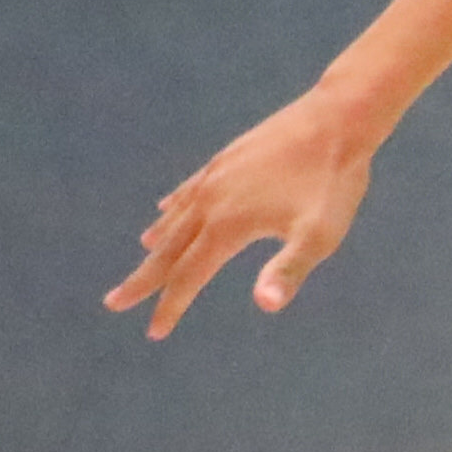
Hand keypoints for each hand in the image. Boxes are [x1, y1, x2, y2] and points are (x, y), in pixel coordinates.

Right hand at [108, 90, 378, 336]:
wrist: (337, 118)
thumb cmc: (334, 182)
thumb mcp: (320, 235)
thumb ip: (289, 270)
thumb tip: (265, 305)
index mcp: (228, 226)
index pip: (188, 276)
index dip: (171, 306)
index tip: (154, 333)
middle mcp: (211, 201)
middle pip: (168, 250)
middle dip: (143, 280)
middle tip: (114, 303)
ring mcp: (216, 177)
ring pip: (177, 217)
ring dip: (158, 242)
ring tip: (144, 254)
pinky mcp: (227, 158)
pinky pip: (190, 189)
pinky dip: (174, 205)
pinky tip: (166, 208)